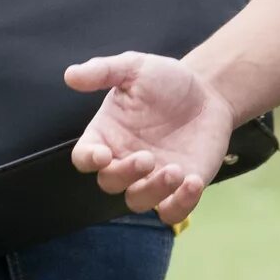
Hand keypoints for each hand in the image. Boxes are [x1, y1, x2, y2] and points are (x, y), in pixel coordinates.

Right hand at [65, 52, 238, 224]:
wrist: (209, 92)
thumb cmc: (166, 81)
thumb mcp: (135, 68)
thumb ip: (103, 71)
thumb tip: (70, 75)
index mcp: (106, 136)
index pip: (84, 157)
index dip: (88, 160)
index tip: (102, 154)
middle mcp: (124, 161)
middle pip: (110, 183)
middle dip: (125, 174)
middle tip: (147, 157)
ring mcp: (151, 178)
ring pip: (138, 201)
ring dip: (153, 191)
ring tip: (176, 171)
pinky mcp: (179, 189)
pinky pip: (172, 211)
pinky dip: (180, 205)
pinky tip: (192, 182)